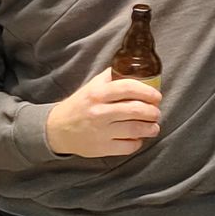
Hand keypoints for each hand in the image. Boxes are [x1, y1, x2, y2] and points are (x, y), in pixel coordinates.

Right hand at [45, 67, 161, 158]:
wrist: (57, 129)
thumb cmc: (79, 106)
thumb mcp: (91, 86)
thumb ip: (111, 77)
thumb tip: (133, 67)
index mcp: (98, 93)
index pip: (128, 88)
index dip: (147, 92)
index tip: (157, 96)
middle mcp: (99, 112)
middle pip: (135, 110)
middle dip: (152, 111)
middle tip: (156, 112)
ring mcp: (101, 131)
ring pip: (135, 129)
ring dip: (150, 128)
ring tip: (154, 126)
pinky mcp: (102, 148)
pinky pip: (128, 146)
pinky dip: (137, 142)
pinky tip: (138, 138)